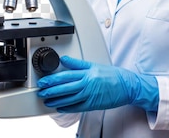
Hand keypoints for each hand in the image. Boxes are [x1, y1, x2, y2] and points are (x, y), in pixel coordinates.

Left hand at [37, 56, 158, 112]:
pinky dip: (67, 108)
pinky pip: (76, 107)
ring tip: (47, 101)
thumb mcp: (95, 65)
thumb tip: (64, 60)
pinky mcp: (92, 105)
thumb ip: (78, 64)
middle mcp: (87, 85)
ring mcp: (89, 96)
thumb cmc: (112, 75)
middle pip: (64, 88)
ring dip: (56, 100)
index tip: (44, 81)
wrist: (127, 86)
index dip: (52, 79)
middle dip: (50, 91)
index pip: (65, 76)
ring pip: (68, 99)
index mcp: (87, 73)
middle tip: (41, 92)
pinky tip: (59, 107)